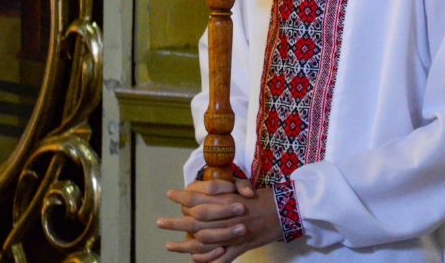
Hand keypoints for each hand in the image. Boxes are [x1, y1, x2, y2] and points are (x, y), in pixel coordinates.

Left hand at [159, 179, 280, 261]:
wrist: (286, 211)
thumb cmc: (266, 198)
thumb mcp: (244, 188)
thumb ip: (224, 192)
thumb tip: (204, 192)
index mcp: (226, 200)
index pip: (198, 198)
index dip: (182, 197)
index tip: (170, 194)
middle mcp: (225, 217)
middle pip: (194, 220)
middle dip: (175, 222)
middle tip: (159, 222)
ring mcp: (231, 234)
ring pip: (201, 241)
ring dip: (183, 244)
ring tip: (168, 244)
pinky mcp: (238, 247)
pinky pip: (218, 258)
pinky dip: (205, 260)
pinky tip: (193, 260)